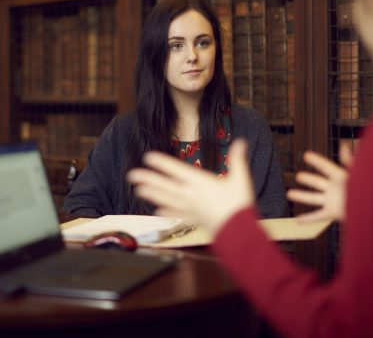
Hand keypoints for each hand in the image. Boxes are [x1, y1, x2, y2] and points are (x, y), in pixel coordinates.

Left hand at [127, 139, 254, 234]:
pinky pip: (176, 214)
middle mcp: (191, 194)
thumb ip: (238, 159)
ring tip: (138, 190)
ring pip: (166, 199)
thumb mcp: (241, 179)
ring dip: (152, 194)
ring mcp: (190, 208)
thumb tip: (241, 142)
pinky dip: (166, 211)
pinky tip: (157, 210)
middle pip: (165, 185)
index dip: (161, 163)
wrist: (238, 231)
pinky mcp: (193, 219)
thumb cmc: (239, 204)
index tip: (148, 157)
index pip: (176, 169)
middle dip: (148, 179)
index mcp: (200, 182)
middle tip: (131, 174)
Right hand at [287, 142, 352, 222]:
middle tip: (298, 176)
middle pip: (317, 182)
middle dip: (307, 179)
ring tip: (289, 194)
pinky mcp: (332, 212)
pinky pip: (317, 215)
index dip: (316, 161)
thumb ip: (349, 161)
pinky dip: (307, 219)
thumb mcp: (357, 173)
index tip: (306, 155)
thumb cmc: (368, 189)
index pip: (325, 167)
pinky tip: (298, 220)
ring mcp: (331, 200)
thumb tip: (343, 146)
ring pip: (312, 198)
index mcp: (339, 177)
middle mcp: (333, 188)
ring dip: (301, 196)